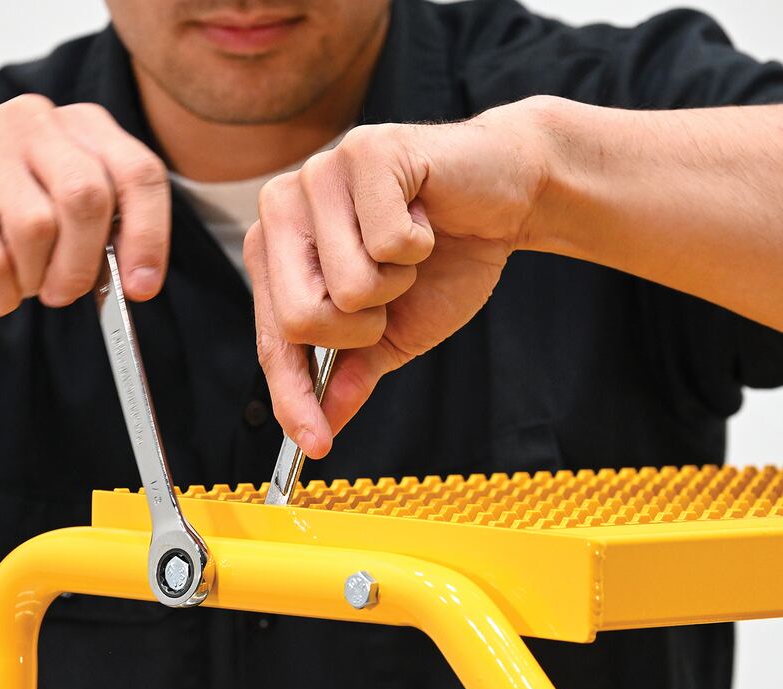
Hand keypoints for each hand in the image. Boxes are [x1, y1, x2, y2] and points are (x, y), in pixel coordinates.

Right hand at [0, 95, 168, 315]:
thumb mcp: (54, 205)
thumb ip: (99, 228)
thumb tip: (137, 280)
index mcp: (78, 125)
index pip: (139, 173)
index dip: (150, 236)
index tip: (142, 288)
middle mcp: (34, 122)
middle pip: (88, 200)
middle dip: (82, 265)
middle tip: (63, 294)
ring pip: (37, 229)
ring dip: (33, 279)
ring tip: (16, 280)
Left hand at [245, 100, 548, 457]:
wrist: (510, 197)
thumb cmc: (446, 256)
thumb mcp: (394, 331)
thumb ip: (350, 371)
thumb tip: (320, 427)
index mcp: (276, 248)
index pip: (272, 336)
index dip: (293, 395)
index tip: (315, 444)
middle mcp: (283, 205)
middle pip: (299, 316)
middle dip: (360, 330)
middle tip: (390, 300)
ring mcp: (321, 171)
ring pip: (349, 285)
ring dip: (397, 285)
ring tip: (411, 251)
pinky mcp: (368, 150)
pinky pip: (390, 244)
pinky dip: (420, 248)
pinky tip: (426, 219)